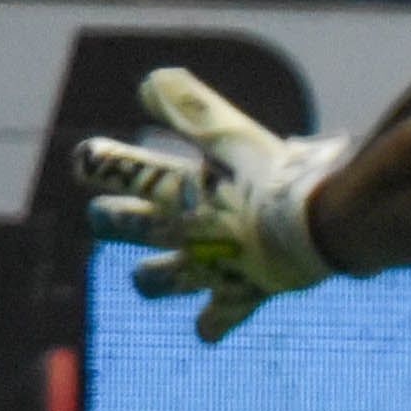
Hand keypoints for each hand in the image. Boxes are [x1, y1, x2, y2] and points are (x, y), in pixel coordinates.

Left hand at [76, 68, 352, 342]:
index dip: (99, 162)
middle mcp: (182, 231)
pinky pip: (218, 319)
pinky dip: (212, 324)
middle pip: (126, 227)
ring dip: (150, 277)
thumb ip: (192, 109)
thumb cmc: (282, 178)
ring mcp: (209, 266)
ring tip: (145, 276)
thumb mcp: (236, 136)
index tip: (86, 158)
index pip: (119, 171)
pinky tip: (206, 330)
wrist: (324, 230)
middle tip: (102, 214)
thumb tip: (149, 80)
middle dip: (111, 219)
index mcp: (176, 189)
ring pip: (158, 281)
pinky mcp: (242, 294)